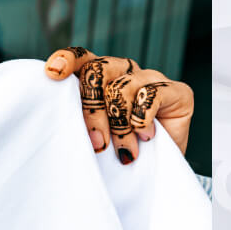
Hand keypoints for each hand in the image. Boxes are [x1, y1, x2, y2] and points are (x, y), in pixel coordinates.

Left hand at [45, 46, 193, 163]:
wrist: (158, 172)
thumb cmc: (121, 153)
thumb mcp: (95, 136)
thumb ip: (81, 119)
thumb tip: (63, 119)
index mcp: (101, 76)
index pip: (81, 57)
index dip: (67, 61)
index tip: (52, 74)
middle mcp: (124, 71)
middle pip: (98, 71)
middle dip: (92, 110)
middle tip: (97, 142)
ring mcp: (151, 78)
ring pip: (123, 87)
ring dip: (120, 125)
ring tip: (124, 149)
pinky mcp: (177, 91)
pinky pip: (151, 95)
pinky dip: (143, 119)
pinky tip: (145, 136)